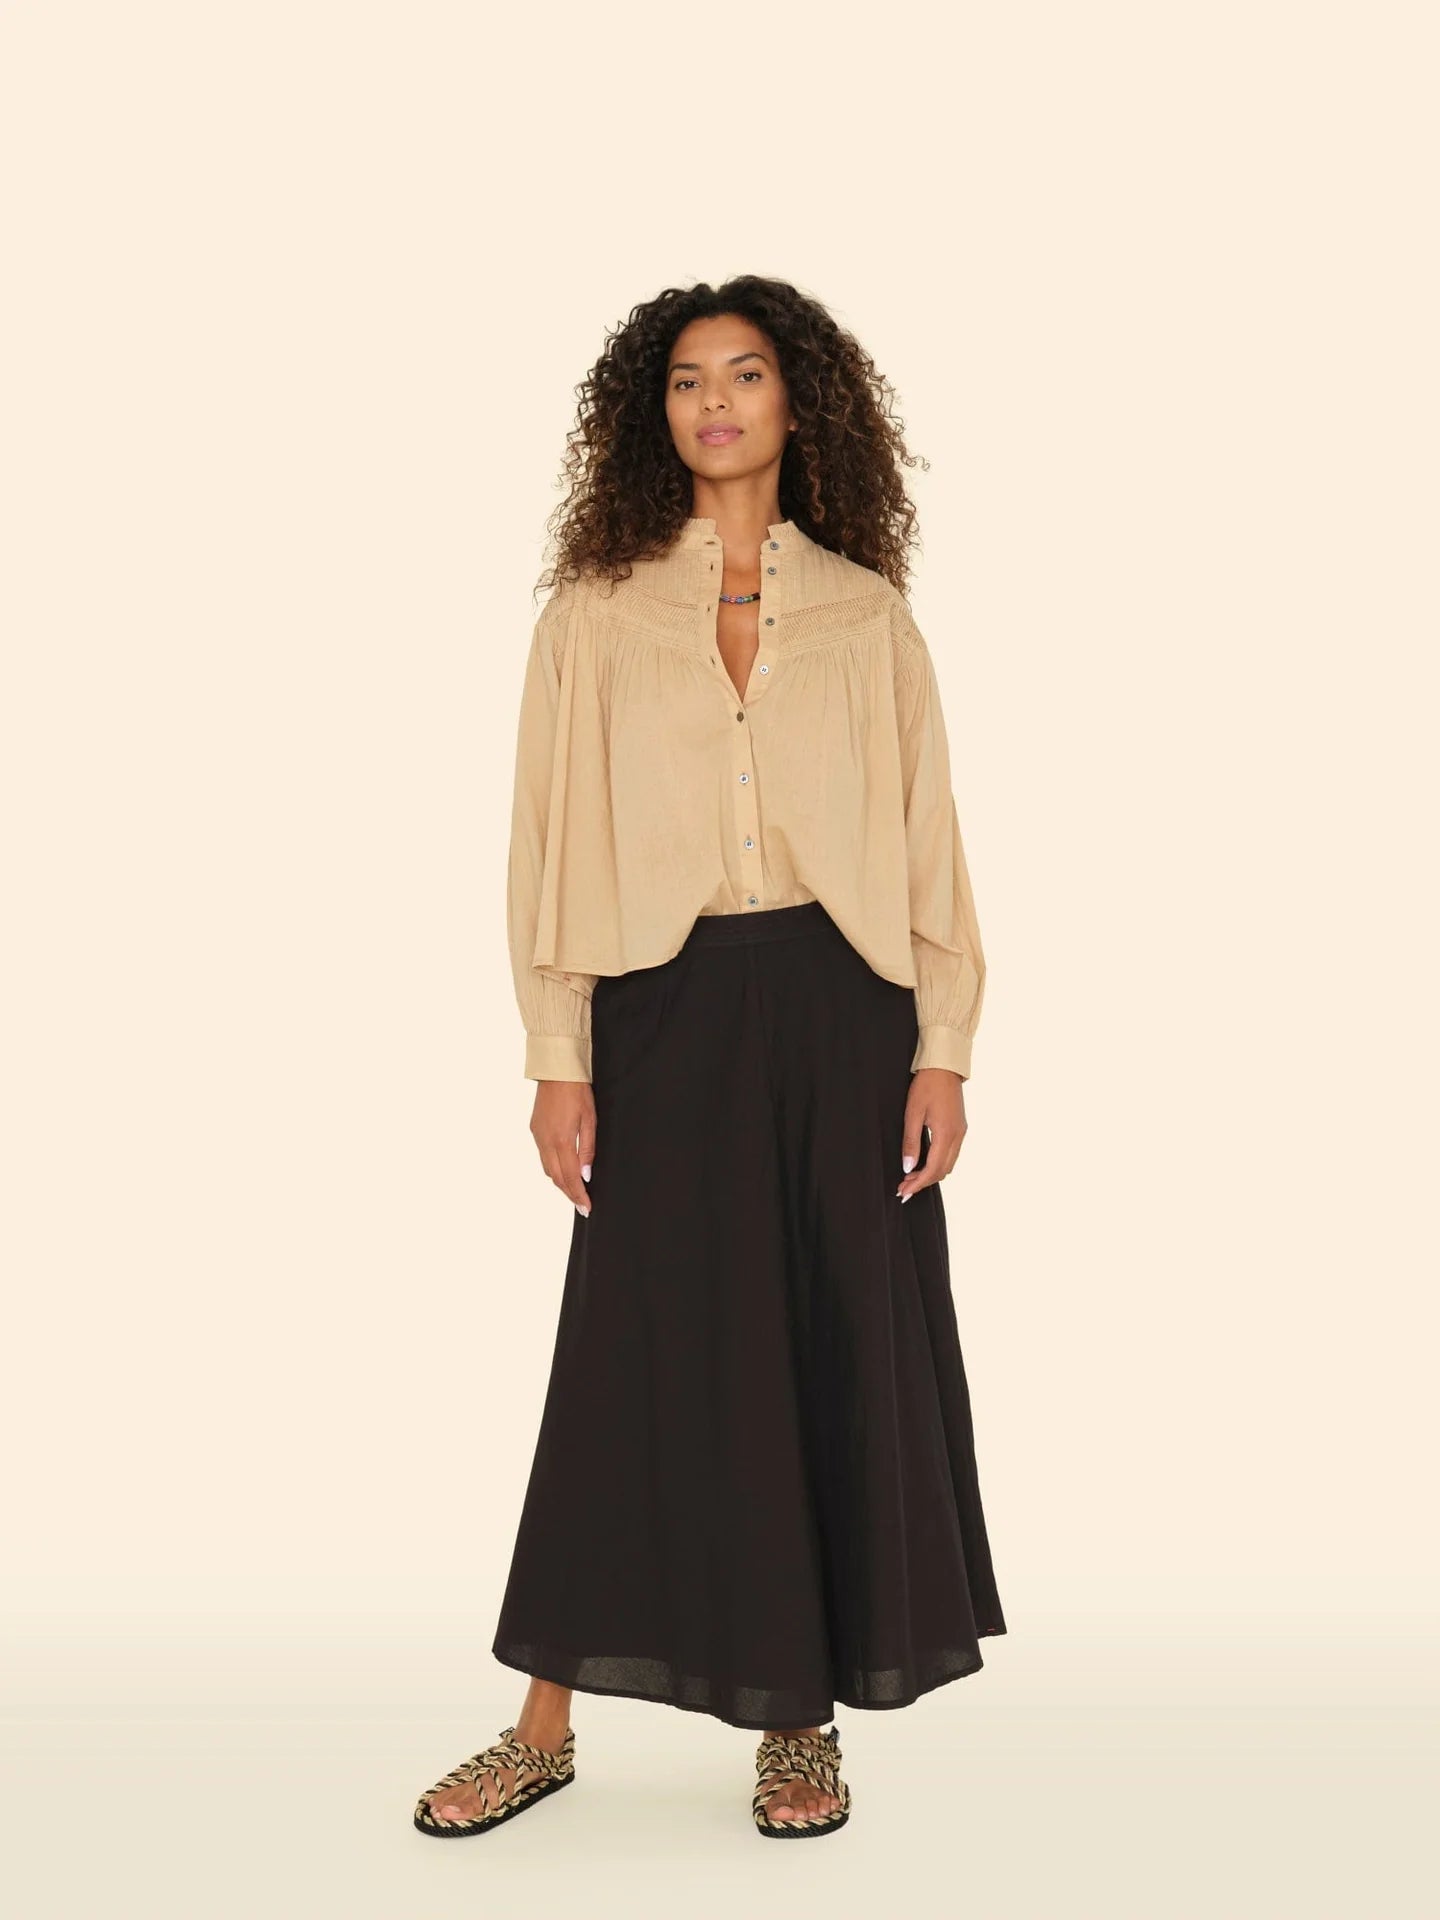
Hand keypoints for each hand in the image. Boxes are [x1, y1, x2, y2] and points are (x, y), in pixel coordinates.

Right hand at [531, 1079, 597, 1214]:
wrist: (556, 1071)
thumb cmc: (578, 1092)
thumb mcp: (590, 1120)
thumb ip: (588, 1149)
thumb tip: (586, 1175)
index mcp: (562, 1140)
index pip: (570, 1177)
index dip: (578, 1195)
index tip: (586, 1208)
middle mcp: (546, 1142)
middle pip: (556, 1178)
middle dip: (569, 1194)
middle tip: (582, 1206)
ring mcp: (538, 1136)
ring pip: (548, 1169)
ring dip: (561, 1182)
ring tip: (574, 1191)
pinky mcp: (534, 1130)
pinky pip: (543, 1156)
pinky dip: (553, 1168)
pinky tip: (563, 1169)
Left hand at [896, 1068, 966, 1201]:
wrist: (944, 1067)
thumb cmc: (926, 1086)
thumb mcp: (912, 1113)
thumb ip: (911, 1142)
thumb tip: (908, 1167)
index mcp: (946, 1134)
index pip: (933, 1169)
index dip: (918, 1184)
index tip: (904, 1191)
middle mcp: (958, 1136)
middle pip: (942, 1171)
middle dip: (923, 1182)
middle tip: (904, 1187)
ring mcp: (961, 1132)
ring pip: (948, 1164)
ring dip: (931, 1174)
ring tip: (911, 1178)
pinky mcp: (960, 1128)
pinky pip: (951, 1154)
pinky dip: (938, 1164)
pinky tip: (924, 1163)